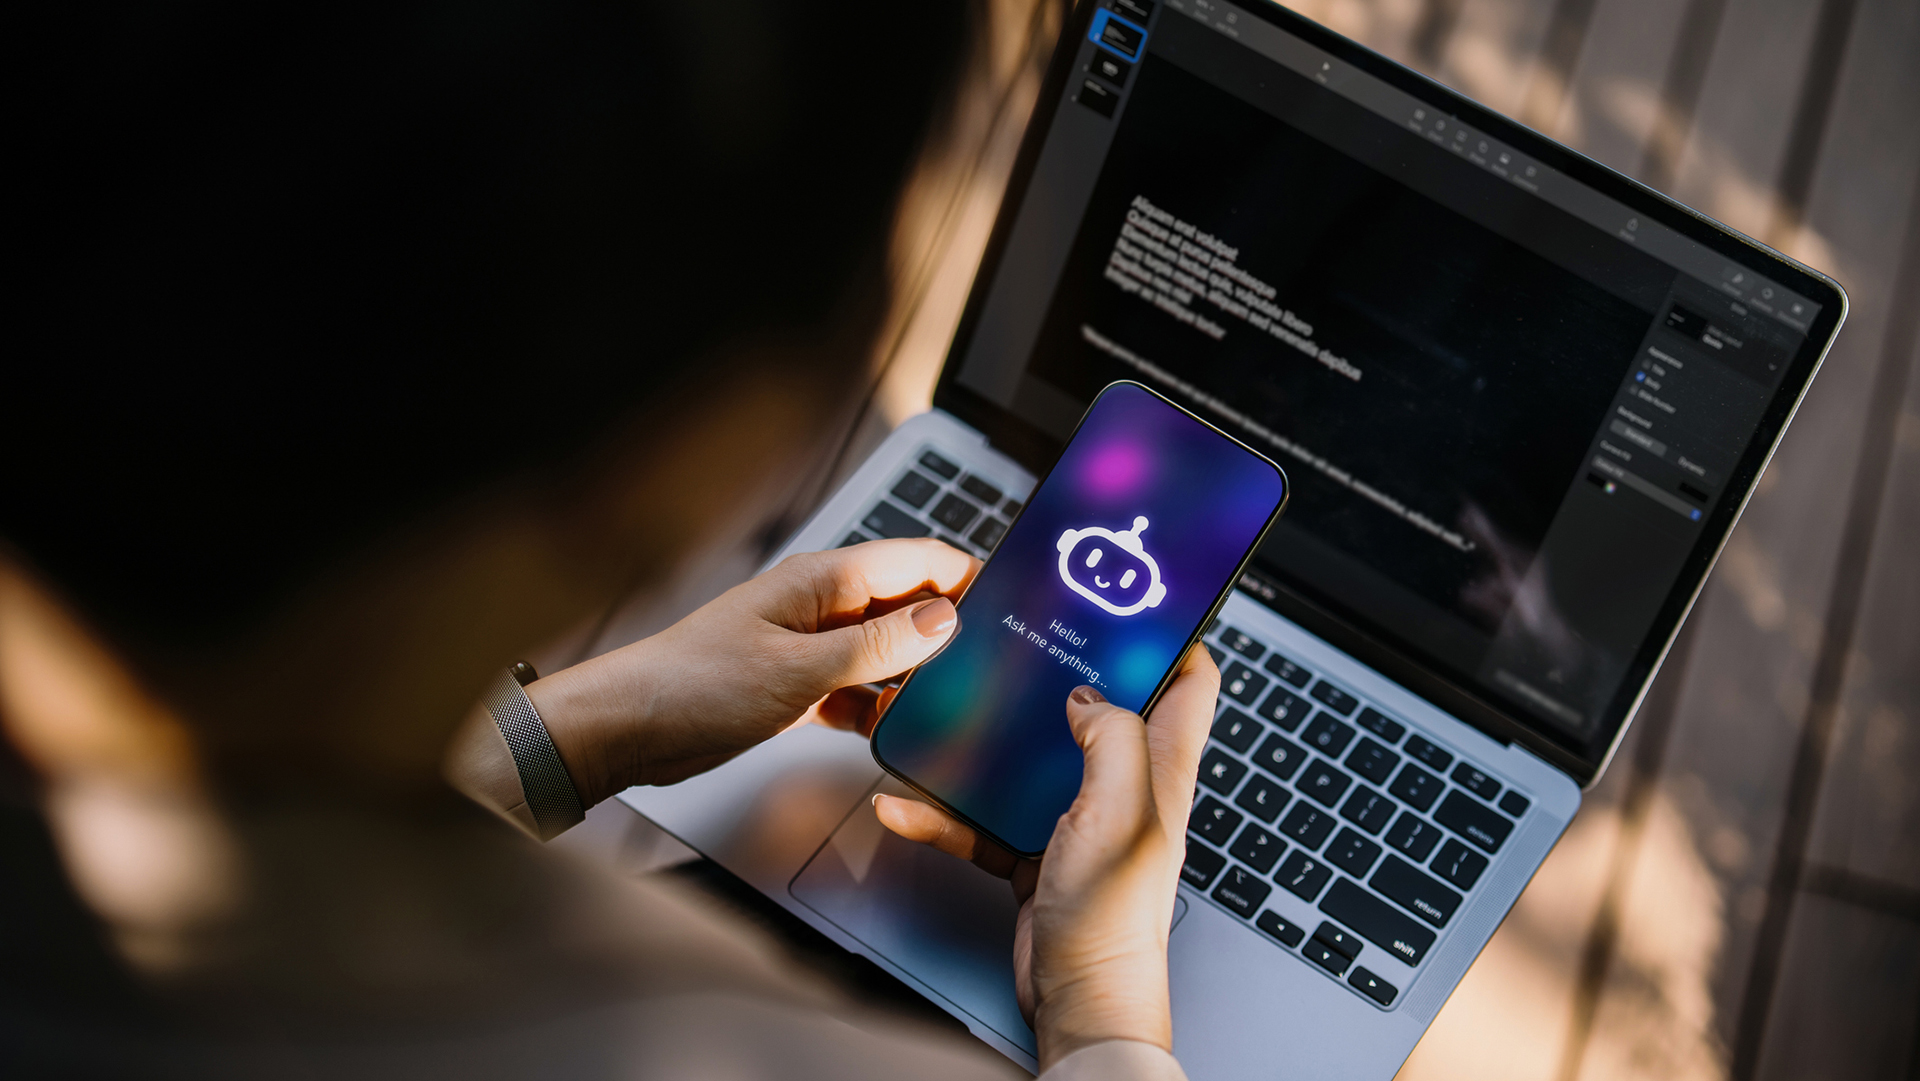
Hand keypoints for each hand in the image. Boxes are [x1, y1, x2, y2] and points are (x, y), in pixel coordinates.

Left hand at [529, 539, 976, 804]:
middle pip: (908, 606)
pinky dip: (880, 708)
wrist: (629, 728)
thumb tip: (946, 619)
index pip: (919, 559)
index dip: (969, 577)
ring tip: (959, 703)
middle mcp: (823, 606)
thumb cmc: (694, 684)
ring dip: (916, 676)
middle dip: (951, 630)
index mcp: (825, 579)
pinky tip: (899, 730)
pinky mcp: (798, 686)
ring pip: (886, 653)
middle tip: (998, 666)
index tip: (1015, 604)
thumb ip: (879, 647)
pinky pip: (858, 690)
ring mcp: (811, 646)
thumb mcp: (801, 670)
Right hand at [873, 645, 1215, 1069]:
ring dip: (987, 738)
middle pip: (1099, 706)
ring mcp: (1077, 817)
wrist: (1079, 999)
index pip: (1190, 681)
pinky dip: (945, 810)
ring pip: (1029, 756)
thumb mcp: (1121, 809)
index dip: (1170, 633)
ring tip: (949, 708)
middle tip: (1022, 632)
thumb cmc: (1115, 918)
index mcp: (1161, 767)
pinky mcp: (1034, 850)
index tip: (1132, 597)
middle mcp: (1123, 785)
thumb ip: (1110, 737)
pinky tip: (906, 802)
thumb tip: (1084, 693)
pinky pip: (983, 817)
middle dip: (1061, 669)